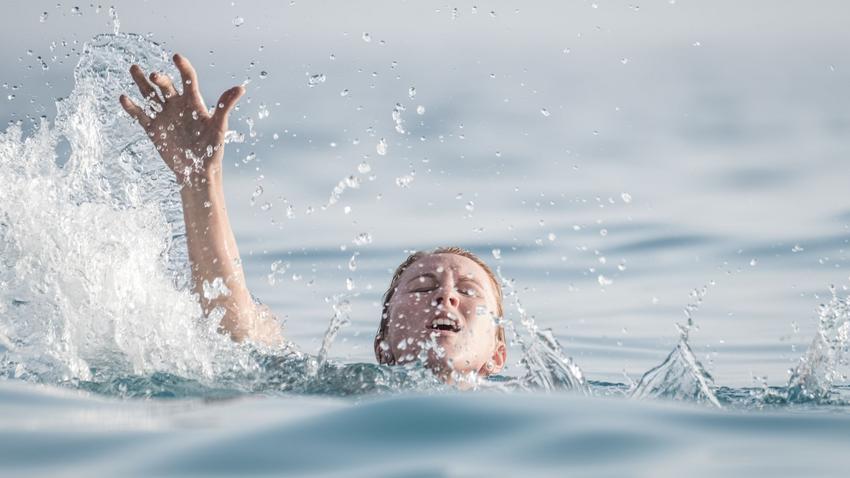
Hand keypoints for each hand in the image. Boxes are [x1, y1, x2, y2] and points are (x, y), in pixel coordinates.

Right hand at [119, 54, 243, 182]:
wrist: (198, 171)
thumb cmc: (212, 149)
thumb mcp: (219, 127)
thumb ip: (225, 107)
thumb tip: (240, 88)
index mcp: (193, 102)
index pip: (188, 79)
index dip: (183, 67)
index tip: (176, 57)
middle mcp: (176, 105)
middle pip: (165, 85)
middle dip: (160, 79)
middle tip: (156, 76)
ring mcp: (163, 115)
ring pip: (149, 94)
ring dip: (141, 82)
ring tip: (134, 69)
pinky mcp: (152, 128)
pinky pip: (140, 115)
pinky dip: (132, 107)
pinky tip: (124, 98)